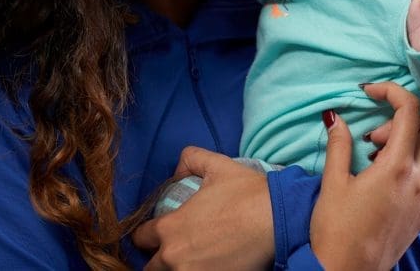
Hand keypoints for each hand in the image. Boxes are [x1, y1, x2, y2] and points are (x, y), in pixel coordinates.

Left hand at [132, 147, 273, 270]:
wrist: (279, 221)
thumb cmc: (248, 194)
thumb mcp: (217, 166)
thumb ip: (191, 159)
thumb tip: (178, 169)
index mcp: (170, 228)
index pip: (141, 238)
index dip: (147, 234)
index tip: (156, 234)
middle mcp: (174, 257)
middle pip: (151, 267)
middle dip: (159, 258)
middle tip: (175, 251)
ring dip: (175, 268)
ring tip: (190, 261)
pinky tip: (207, 266)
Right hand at [310, 82, 419, 269]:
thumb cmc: (335, 229)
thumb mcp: (333, 183)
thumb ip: (339, 144)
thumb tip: (335, 116)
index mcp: (397, 167)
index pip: (409, 110)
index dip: (391, 91)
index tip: (370, 91)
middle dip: (407, 118)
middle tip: (374, 135)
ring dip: (417, 141)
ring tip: (382, 154)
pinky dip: (419, 163)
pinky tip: (388, 176)